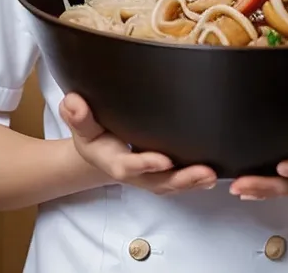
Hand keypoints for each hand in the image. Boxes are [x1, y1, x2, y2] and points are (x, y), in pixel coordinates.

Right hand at [59, 93, 216, 194]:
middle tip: (205, 173)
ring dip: (193, 182)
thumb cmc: (92, 134)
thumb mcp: (82, 124)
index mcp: (113, 161)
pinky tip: (211, 176)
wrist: (96, 151)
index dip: (146, 164)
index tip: (164, 159)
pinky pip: (177, 182)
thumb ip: (78, 115)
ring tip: (213, 176)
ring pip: (171, 185)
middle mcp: (134, 173)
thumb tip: (73, 103)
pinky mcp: (160, 174)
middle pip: (157, 182)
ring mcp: (148, 176)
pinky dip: (194, 182)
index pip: (129, 166)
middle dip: (181, 180)